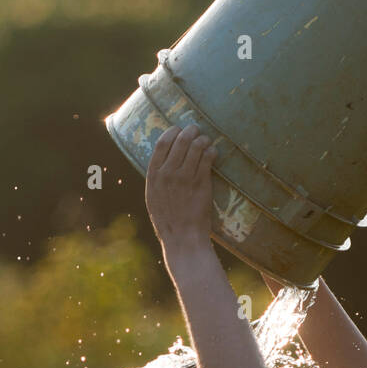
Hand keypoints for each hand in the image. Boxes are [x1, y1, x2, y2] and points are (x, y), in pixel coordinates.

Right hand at [145, 123, 217, 246]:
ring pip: (196, 146)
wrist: (182, 237)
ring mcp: (185, 177)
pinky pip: (208, 157)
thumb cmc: (167, 220)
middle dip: (191, 130)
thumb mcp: (153, 197)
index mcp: (153, 176)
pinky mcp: (201, 183)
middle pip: (180, 140)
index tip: (178, 130)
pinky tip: (213, 152)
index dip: (172, 132)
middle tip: (197, 129)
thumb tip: (165, 159)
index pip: (161, 143)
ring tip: (206, 141)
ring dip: (203, 139)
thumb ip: (157, 178)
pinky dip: (211, 151)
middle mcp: (168, 173)